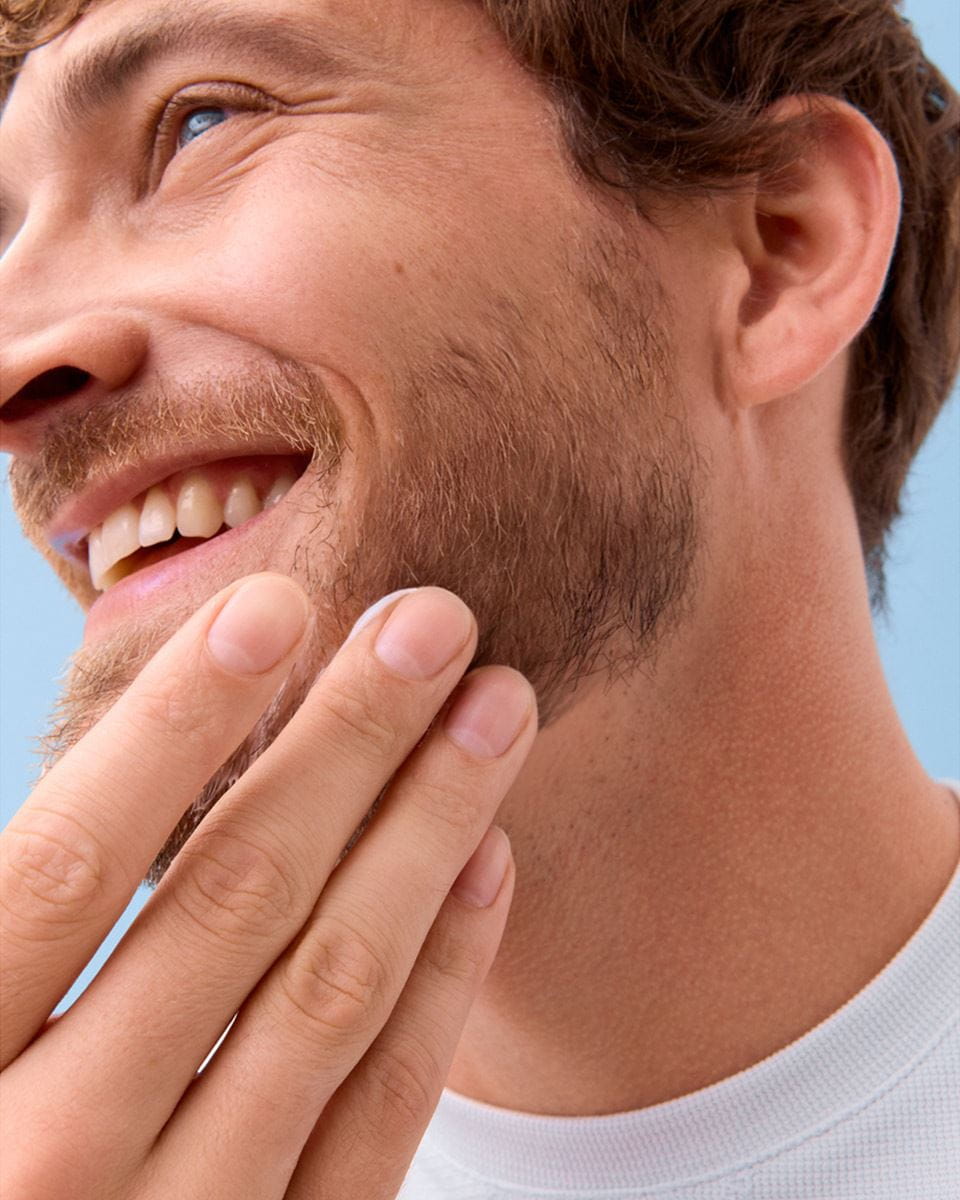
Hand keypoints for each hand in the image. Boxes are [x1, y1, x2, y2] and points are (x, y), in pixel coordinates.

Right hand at [0, 576, 535, 1198]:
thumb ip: (18, 921)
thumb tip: (152, 739)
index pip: (67, 863)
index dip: (173, 723)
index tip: (273, 607)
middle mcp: (48, 1156)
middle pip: (233, 902)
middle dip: (349, 741)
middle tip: (434, 623)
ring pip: (331, 991)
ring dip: (427, 826)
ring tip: (494, 708)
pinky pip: (385, 1115)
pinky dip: (445, 975)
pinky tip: (484, 859)